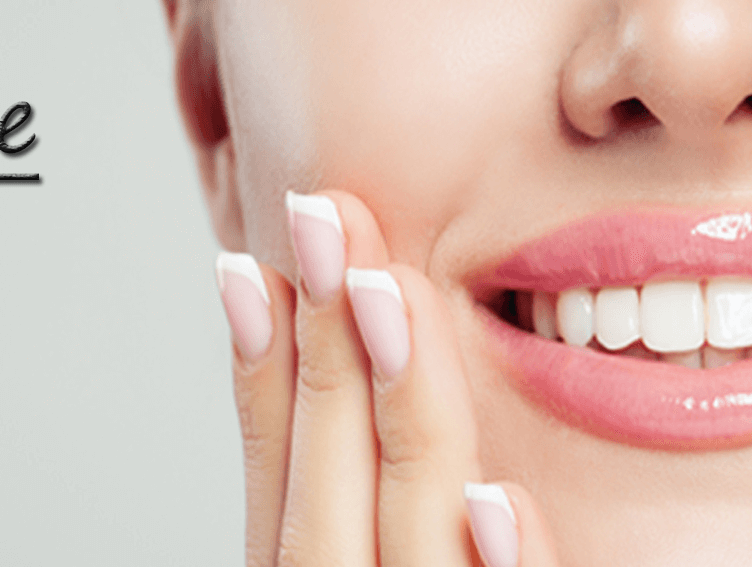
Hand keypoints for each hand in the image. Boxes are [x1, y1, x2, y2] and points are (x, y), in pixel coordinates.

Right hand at [213, 190, 554, 566]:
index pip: (281, 487)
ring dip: (402, 412)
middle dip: (326, 353)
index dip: (262, 380)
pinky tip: (502, 499)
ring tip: (390, 293)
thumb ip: (385, 504)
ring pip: (414, 536)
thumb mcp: (394, 555)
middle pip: (326, 501)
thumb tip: (338, 335)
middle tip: (326, 218)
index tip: (250, 267)